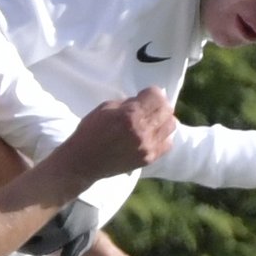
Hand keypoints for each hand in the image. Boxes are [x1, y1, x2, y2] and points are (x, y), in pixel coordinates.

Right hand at [60, 88, 175, 181]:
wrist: (84, 162)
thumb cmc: (90, 131)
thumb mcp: (106, 108)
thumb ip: (128, 102)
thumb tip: (145, 99)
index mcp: (130, 115)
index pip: (157, 95)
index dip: (150, 93)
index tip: (143, 96)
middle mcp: (143, 131)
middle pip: (167, 109)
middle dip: (158, 104)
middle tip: (147, 108)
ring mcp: (148, 147)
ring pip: (171, 125)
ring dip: (162, 120)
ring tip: (150, 122)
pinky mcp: (149, 159)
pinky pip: (168, 143)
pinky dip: (162, 136)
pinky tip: (151, 135)